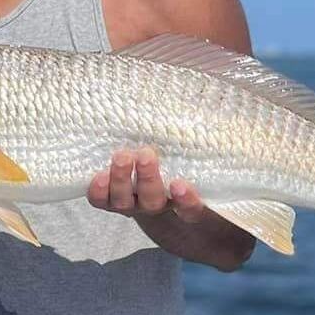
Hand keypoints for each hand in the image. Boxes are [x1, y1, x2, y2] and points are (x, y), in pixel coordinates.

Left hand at [86, 146, 204, 222]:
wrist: (144, 179)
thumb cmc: (175, 162)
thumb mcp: (190, 157)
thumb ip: (196, 145)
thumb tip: (217, 106)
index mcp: (182, 201)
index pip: (190, 209)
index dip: (187, 201)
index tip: (180, 185)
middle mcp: (156, 205)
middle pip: (153, 202)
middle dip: (148, 179)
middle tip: (146, 155)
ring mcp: (130, 204)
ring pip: (124, 202)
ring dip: (121, 179)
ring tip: (122, 156)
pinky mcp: (108, 200)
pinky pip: (100, 201)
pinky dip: (98, 191)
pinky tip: (98, 175)